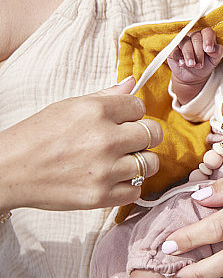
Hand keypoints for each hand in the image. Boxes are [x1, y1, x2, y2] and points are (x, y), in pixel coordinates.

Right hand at [0, 76, 161, 212]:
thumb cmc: (36, 136)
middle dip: (144, 136)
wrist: (8, 171)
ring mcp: (105, 169)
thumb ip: (106, 95)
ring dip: (141, 162)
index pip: (140, 106)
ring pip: (150, 163)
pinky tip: (114, 179)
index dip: (133, 114)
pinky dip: (129, 186)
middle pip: (153, 134)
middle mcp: (105, 139)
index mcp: (97, 111)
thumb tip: (132, 82)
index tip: (124, 120)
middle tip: (129, 141)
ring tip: (123, 161)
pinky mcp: (100, 195)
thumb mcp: (69, 106)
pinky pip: (136, 190)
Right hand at [167, 27, 222, 104]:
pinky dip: (178, 57)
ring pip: (184, 43)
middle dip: (198, 53)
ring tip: (191, 64)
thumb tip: (213, 50)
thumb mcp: (215, 60)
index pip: (207, 32)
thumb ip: (218, 52)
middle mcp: (194, 36)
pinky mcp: (173, 49)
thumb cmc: (206, 64)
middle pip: (196, 38)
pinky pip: (173, 50)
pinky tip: (182, 64)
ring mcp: (182, 42)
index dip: (208, 40)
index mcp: (206, 36)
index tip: (208, 50)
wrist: (194, 76)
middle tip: (200, 65)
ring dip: (188, 54)